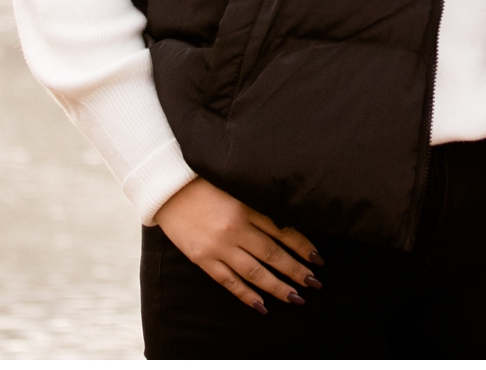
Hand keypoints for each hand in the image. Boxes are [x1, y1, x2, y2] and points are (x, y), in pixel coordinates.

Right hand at [155, 177, 323, 313]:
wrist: (167, 188)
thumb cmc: (202, 181)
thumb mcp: (235, 186)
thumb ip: (256, 202)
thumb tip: (284, 220)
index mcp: (245, 207)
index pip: (282, 230)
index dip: (302, 246)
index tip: (318, 258)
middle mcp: (235, 228)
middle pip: (273, 254)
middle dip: (296, 270)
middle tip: (315, 283)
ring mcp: (218, 246)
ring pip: (254, 272)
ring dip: (277, 287)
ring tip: (296, 297)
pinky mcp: (202, 259)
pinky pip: (228, 281)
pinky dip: (246, 295)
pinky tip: (262, 305)